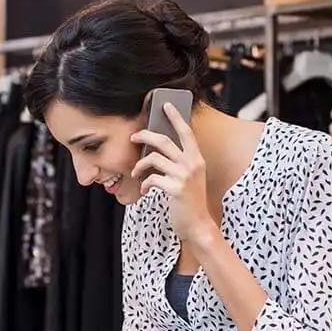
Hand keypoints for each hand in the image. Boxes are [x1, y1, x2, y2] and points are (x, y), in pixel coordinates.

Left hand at [130, 102, 217, 242]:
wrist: (198, 225)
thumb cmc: (190, 201)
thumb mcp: (190, 177)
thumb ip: (179, 162)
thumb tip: (156, 149)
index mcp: (197, 158)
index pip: (186, 132)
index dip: (175, 117)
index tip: (165, 105)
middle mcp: (192, 164)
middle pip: (163, 140)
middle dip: (144, 136)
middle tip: (133, 137)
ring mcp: (184, 176)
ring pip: (153, 158)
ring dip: (139, 165)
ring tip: (135, 173)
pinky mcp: (175, 189)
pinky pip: (152, 179)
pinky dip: (144, 184)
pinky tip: (144, 191)